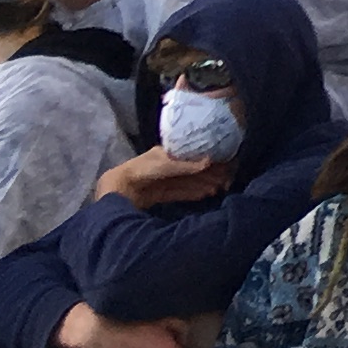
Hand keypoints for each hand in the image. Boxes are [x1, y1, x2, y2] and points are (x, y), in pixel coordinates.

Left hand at [97, 146, 229, 210]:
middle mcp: (167, 166)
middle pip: (192, 171)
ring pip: (188, 182)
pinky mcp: (160, 194)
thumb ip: (187, 166)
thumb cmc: (142, 170)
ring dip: (203, 185)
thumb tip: (210, 161)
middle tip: (227, 179)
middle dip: (209, 175)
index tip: (224, 164)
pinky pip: (180, 192)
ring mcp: (164, 180)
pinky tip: (205, 194)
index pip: (193, 156)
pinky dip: (193, 193)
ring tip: (219, 188)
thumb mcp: (165, 164)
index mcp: (168, 154)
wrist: (119, 188)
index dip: (209, 160)